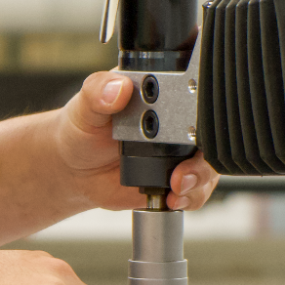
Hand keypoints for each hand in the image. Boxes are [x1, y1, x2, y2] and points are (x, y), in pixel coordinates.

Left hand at [55, 71, 220, 211]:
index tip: (187, 124)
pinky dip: (192, 196)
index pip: (191, 90)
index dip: (197, 107)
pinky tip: (173, 197)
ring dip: (199, 177)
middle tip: (182, 168)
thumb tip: (118, 87)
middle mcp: (174, 119)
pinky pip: (198, 188)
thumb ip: (98, 92)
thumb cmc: (81, 130)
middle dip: (204, 153)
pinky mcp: (177, 176)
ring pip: (209, 163)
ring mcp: (178, 149)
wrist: (75, 169)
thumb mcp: (84, 106)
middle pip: (209, 131)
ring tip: (177, 186)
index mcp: (157, 90)